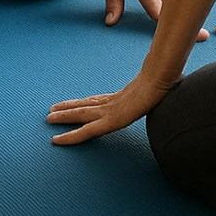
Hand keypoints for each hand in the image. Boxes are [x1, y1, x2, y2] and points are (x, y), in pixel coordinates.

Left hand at [47, 70, 174, 145]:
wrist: (162, 77)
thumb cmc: (165, 81)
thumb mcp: (160, 90)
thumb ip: (157, 92)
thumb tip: (167, 89)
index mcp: (122, 97)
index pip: (97, 101)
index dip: (83, 103)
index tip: (72, 104)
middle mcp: (112, 103)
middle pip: (85, 107)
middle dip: (67, 110)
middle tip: (50, 112)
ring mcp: (110, 111)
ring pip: (81, 116)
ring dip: (64, 118)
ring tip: (49, 118)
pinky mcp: (109, 121)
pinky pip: (86, 131)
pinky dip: (71, 136)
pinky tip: (58, 139)